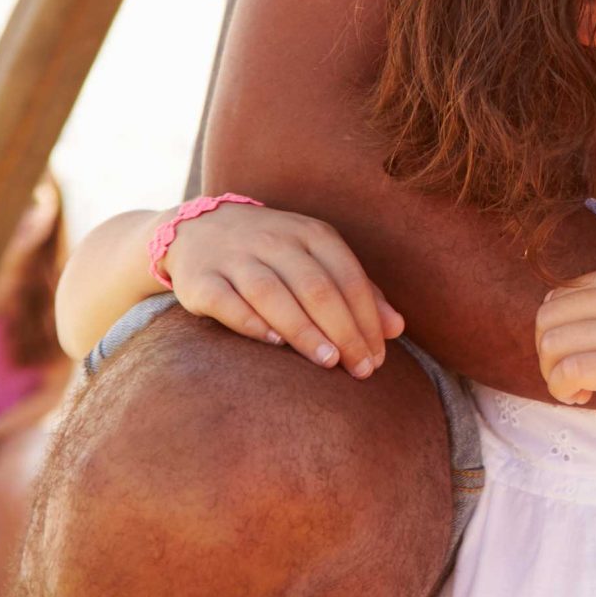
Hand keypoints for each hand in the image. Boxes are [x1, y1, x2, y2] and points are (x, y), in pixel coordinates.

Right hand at [162, 204, 404, 378]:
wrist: (198, 227)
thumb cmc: (274, 253)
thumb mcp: (319, 259)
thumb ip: (357, 291)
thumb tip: (397, 329)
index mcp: (312, 234)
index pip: (348, 278)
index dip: (367, 319)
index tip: (378, 357)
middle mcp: (276, 240)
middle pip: (316, 288)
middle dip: (344, 330)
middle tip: (360, 369)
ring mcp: (235, 258)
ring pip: (273, 294)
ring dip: (304, 330)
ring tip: (328, 361)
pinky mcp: (200, 280)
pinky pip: (227, 301)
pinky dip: (251, 322)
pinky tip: (274, 343)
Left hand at [536, 265, 595, 446]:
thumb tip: (555, 328)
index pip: (562, 293)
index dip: (559, 330)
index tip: (581, 355)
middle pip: (548, 315)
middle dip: (547, 353)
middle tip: (570, 378)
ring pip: (552, 343)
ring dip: (553, 375)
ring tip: (579, 390)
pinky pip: (568, 370)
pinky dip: (562, 389)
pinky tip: (583, 397)